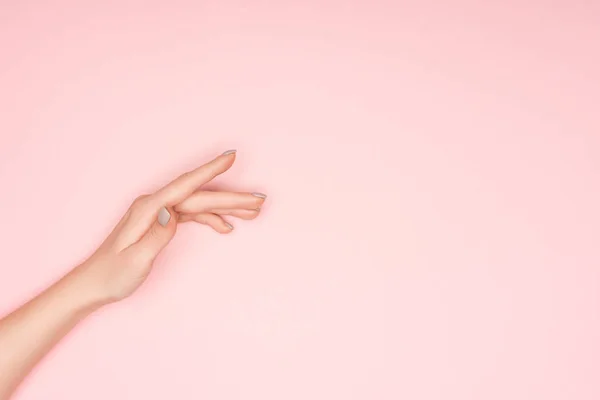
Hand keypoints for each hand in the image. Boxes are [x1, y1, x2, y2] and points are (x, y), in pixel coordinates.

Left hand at [74, 150, 265, 303]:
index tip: (232, 156)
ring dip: (226, 208)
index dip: (211, 170)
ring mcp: (159, 213)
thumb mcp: (136, 260)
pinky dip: (210, 219)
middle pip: (199, 196)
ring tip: (253, 212)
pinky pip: (191, 215)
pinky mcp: (161, 223)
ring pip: (199, 205)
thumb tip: (174, 212)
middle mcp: (155, 206)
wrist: (93, 284)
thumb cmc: (112, 275)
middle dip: (231, 198)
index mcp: (149, 209)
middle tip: (260, 201)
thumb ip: (157, 235)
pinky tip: (226, 226)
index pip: (186, 185)